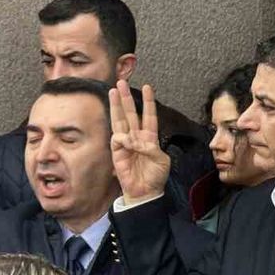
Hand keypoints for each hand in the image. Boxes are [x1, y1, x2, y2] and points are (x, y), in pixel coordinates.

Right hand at [109, 80, 170, 204]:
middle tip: (121, 83)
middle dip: (126, 98)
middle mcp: (137, 138)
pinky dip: (123, 138)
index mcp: (150, 138)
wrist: (146, 192)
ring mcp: (126, 144)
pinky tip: (127, 141)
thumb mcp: (161, 160)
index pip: (149, 116)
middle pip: (131, 114)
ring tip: (113, 91)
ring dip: (117, 106)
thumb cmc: (155, 177)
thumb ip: (152, 148)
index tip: (147, 87)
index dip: (148, 102)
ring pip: (120, 121)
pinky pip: (118, 139)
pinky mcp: (117, 152)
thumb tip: (136, 141)